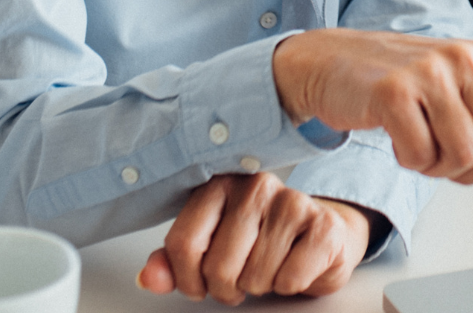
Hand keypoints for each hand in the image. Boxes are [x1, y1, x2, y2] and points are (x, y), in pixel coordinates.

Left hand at [137, 172, 382, 304]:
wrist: (318, 237)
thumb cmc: (259, 242)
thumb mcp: (210, 248)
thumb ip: (174, 260)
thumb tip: (148, 277)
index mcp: (221, 184)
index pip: (182, 243)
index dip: (188, 279)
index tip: (201, 282)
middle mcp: (256, 185)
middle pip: (218, 267)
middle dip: (227, 287)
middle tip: (242, 276)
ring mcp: (293, 201)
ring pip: (254, 276)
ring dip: (260, 285)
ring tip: (269, 267)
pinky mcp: (324, 225)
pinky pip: (290, 279)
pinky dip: (291, 284)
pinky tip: (295, 264)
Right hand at [273, 31, 472, 195]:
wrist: (335, 60)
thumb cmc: (404, 86)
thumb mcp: (456, 109)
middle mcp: (470, 60)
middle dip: (469, 168)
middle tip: (440, 145)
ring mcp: (433, 71)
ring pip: (464, 159)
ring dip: (437, 167)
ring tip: (417, 135)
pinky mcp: (397, 89)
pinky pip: (422, 157)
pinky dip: (409, 161)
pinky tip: (394, 134)